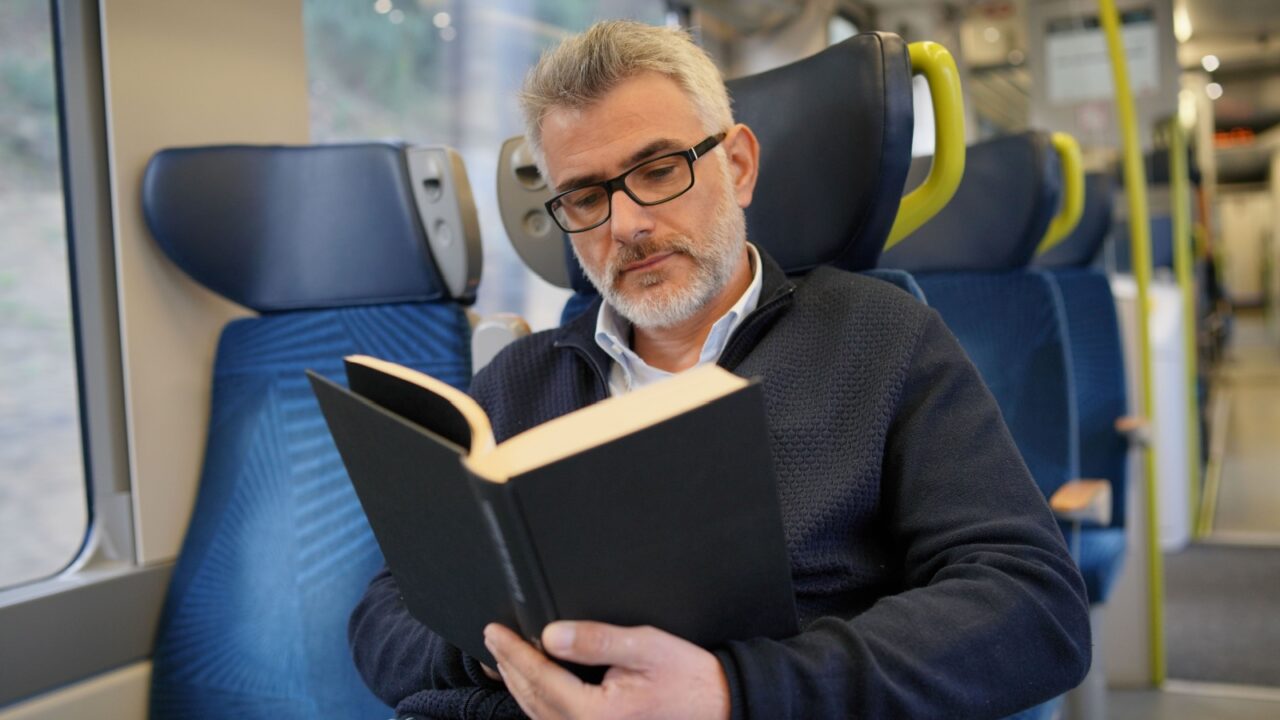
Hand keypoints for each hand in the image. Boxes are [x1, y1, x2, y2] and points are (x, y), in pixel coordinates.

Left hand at [483, 621, 730, 719]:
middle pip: (532, 699)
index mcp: (596, 713)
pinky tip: (535, 685)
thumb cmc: (688, 678)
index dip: (513, 653)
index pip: (540, 678)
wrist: (721, 708)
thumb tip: (552, 635)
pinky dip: (538, 701)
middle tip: (492, 639)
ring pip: (540, 714)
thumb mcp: (646, 647)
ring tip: (505, 658)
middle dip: (509, 667)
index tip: (494, 632)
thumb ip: (596, 641)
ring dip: (519, 684)